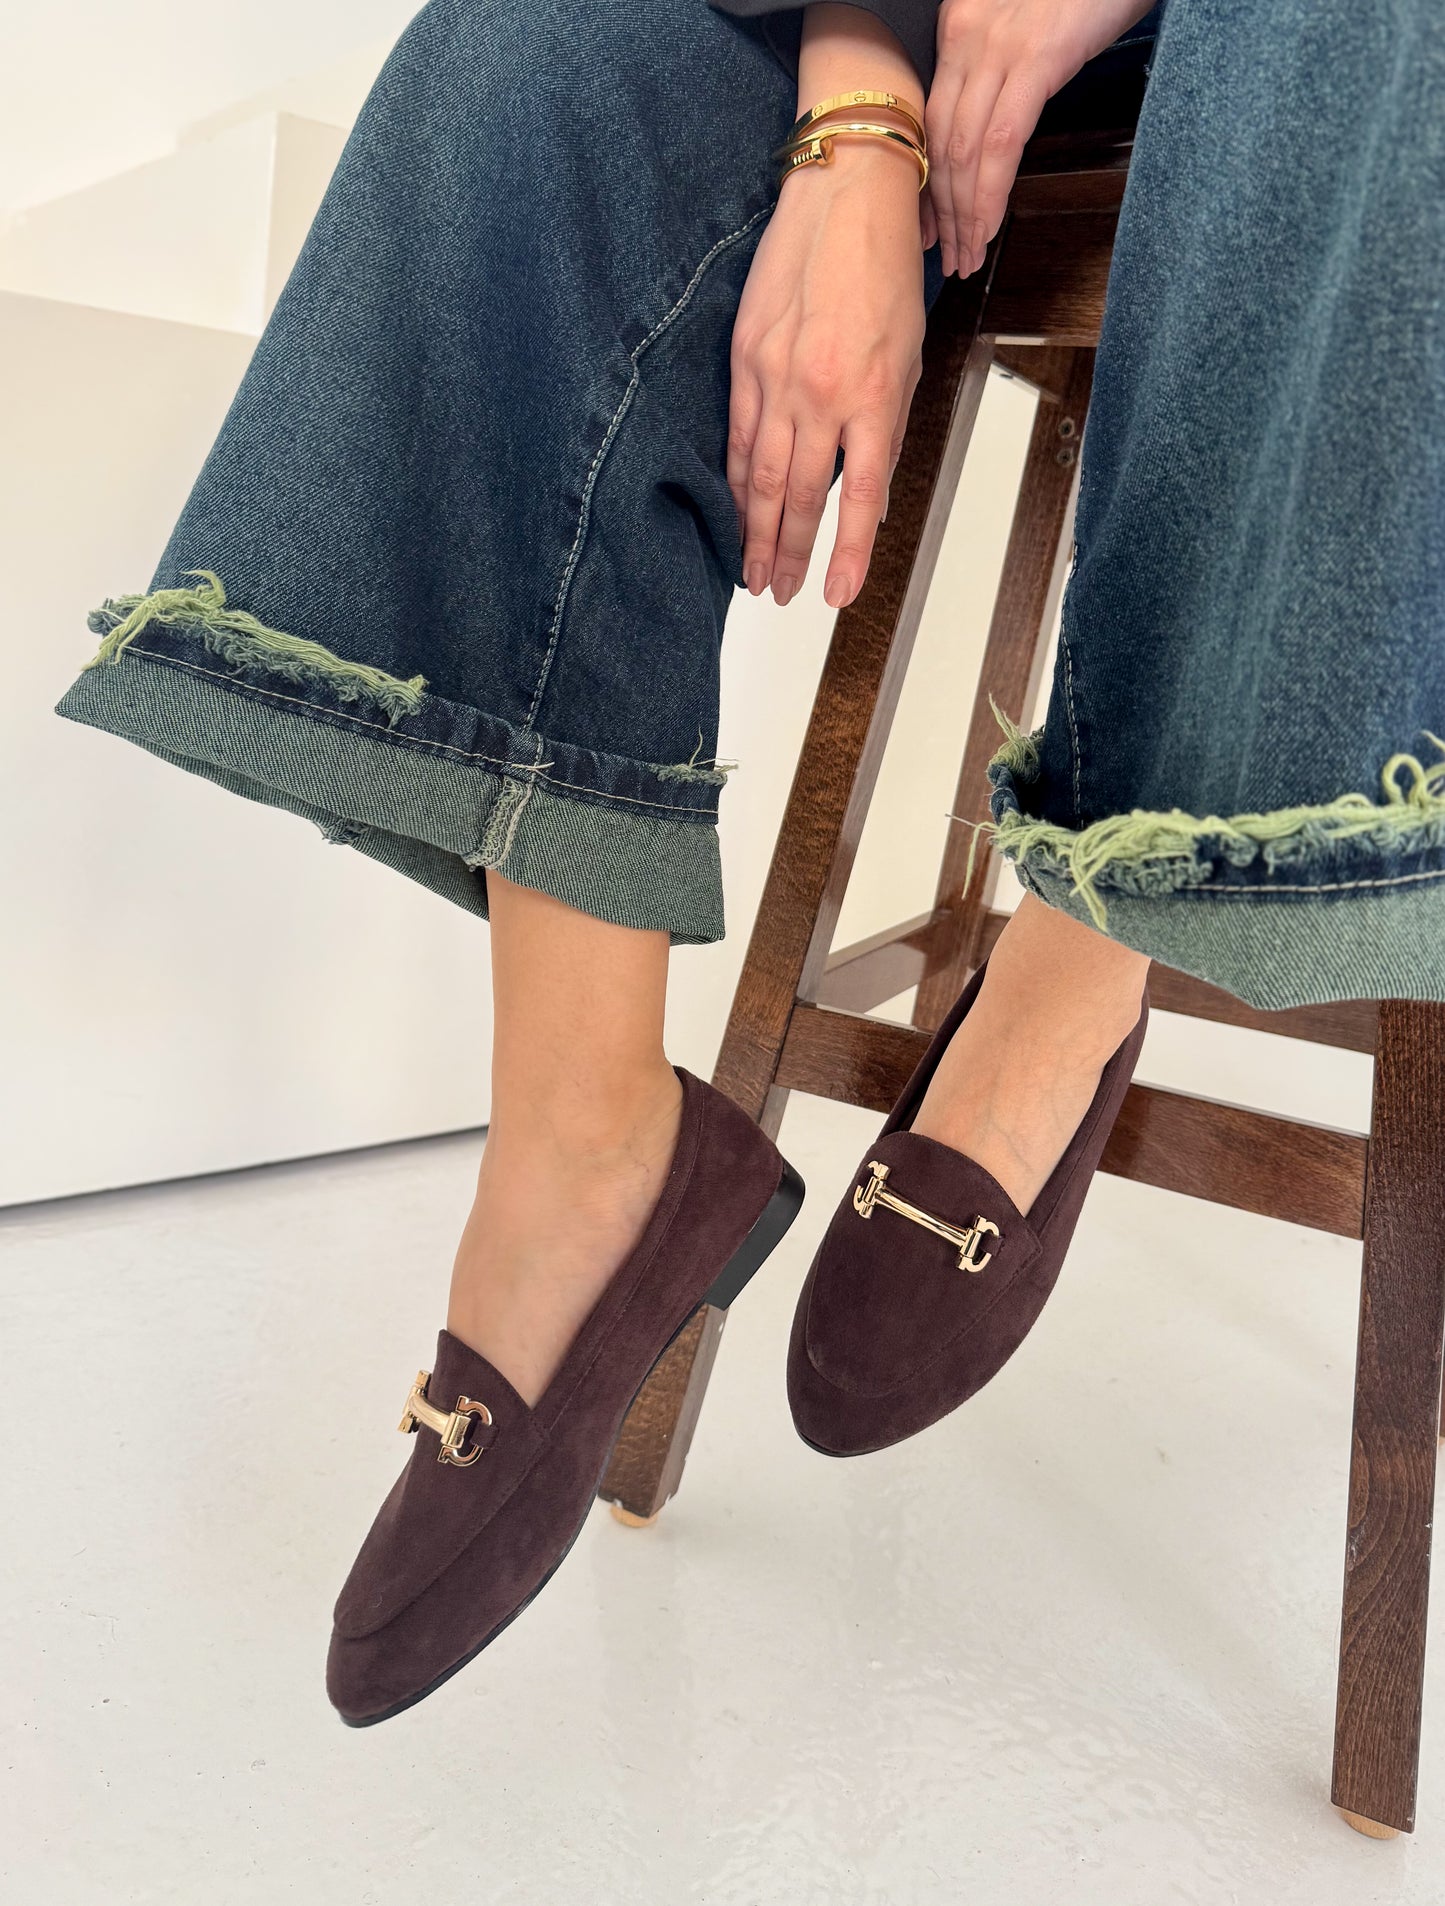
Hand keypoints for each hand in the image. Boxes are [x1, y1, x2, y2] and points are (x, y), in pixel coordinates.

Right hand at [728, 145, 925, 609]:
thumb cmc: (884, 266)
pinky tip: (732, 508)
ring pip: (759, 475)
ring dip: (754, 531)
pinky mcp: (745, 357)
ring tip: (750, 572)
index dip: (848, 553)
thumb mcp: (908, 354)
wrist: (846, 191)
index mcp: (873, 394)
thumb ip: (885, 426)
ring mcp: (776, 376)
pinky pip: (736, 434)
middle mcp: (821, 393)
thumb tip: (867, 487)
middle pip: (797, 495)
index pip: (862, 496)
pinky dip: (733, 479)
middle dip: (786, 553)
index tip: (836, 595)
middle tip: (779, 593)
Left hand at [925, 0, 1155, 276]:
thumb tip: (993, 128)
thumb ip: (1001, 69)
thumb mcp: (1027, 26)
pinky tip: (988, 228)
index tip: (928, 227)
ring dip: (964, 215)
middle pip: (941, 143)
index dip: (927, 183)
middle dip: (942, 212)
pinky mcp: (1036, 59)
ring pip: (964, 152)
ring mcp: (998, 48)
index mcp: (960, 28)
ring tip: (967, 258)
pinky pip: (1000, 144)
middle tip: (945, 258)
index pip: (931, 123)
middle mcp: (967, 36)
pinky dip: (989, 194)